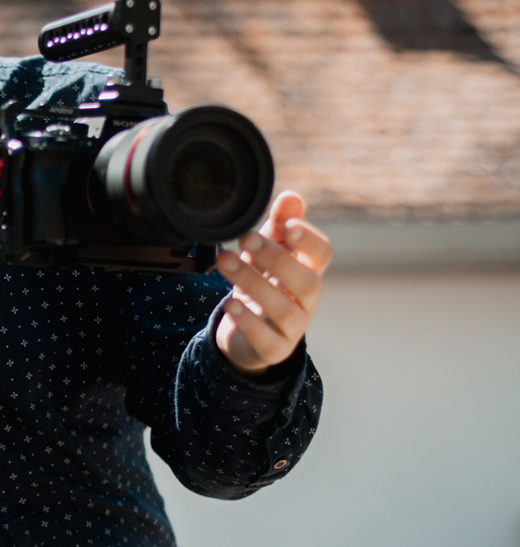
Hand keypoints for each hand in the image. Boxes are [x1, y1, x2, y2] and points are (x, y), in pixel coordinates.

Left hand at [214, 191, 331, 374]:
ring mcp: (293, 327)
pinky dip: (248, 321)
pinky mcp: (274, 349)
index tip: (286, 225)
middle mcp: (306, 300)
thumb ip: (280, 224)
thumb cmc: (264, 283)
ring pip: (283, 309)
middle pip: (306, 282)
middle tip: (245, 237)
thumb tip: (291, 197)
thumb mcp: (268, 250)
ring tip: (225, 262)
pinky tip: (230, 303)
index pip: (322, 254)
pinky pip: (266, 339)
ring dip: (252, 282)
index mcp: (307, 270)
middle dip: (276, 258)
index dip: (309, 240)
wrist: (246, 330)